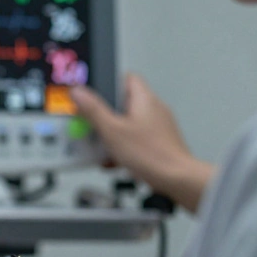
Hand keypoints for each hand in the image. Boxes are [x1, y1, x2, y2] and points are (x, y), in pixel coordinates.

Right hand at [71, 73, 215, 212]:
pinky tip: (113, 160)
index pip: (126, 77)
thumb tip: (79, 92)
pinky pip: (135, 139)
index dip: (107, 83)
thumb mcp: (112, 131)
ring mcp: (158, 127)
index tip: (93, 95)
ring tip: (99, 147)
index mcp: (144, 99)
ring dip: (111, 134)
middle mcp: (154, 109)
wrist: (177, 179)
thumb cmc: (152, 155)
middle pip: (122, 103)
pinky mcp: (158, 143)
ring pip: (127, 123)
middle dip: (104, 116)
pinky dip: (122, 147)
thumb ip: (93, 110)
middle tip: (90, 125)